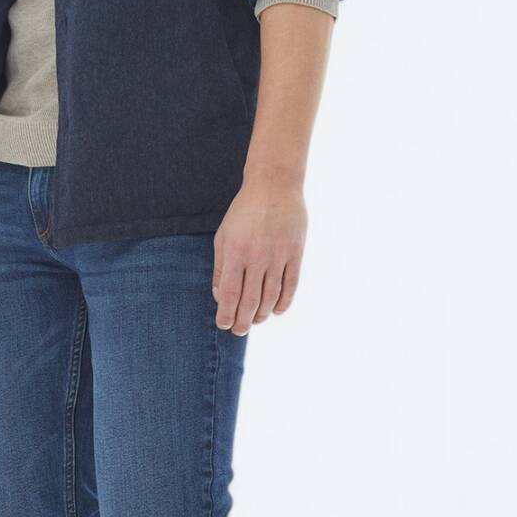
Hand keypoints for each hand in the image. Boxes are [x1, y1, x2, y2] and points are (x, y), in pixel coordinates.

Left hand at [212, 177, 306, 333]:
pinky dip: (283, 302)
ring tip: (255, 321)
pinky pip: (290, 286)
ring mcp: (279, 256)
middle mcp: (258, 257)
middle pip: (250, 300)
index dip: (226, 314)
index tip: (224, 325)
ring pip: (271, 297)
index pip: (230, 293)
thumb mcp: (224, 235)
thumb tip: (220, 297)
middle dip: (243, 321)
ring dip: (262, 314)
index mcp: (236, 252)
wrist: (274, 186)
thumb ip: (221, 267)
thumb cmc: (244, 211)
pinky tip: (276, 311)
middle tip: (239, 330)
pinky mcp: (295, 253)